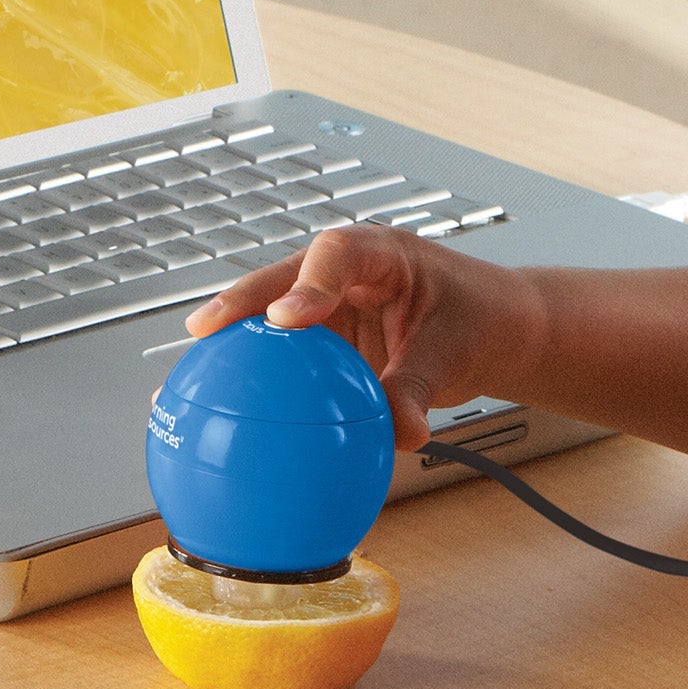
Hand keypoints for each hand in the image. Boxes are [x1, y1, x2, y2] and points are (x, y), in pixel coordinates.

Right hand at [183, 225, 546, 446]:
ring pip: (272, 315)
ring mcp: (331, 305)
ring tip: (190, 379)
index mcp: (383, 254)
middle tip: (205, 330)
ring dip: (235, 342)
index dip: (307, 281)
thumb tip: (400, 435)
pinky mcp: (325, 340)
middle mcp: (347, 273)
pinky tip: (223, 413)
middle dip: (240, 301)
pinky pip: (286, 358)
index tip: (287, 317)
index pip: (339, 253)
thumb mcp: (455, 352)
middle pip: (283, 276)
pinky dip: (255, 379)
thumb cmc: (482, 319)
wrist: (498, 328)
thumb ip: (420, 388)